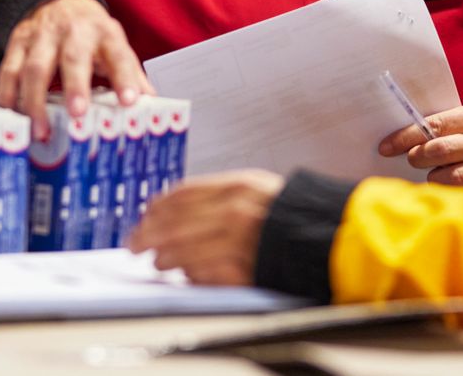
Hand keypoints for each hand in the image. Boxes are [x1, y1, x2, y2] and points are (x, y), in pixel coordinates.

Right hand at [0, 0, 152, 137]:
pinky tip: (13, 115)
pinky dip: (9, 94)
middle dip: (75, 86)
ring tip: (41, 130)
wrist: (57, 0)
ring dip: (35, 101)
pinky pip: (9, 69)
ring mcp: (42, 35)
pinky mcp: (18, 42)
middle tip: (77, 114)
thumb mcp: (115, 45)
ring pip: (35, 67)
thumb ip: (130, 74)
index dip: (124, 77)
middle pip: (73, 57)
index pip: (118, 54)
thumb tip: (151, 104)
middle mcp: (73, 31)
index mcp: (104, 33)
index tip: (129, 101)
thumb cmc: (90, 33)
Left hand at [127, 170, 283, 285]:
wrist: (327, 238)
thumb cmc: (288, 214)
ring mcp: (238, 242)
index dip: (156, 208)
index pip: (181, 194)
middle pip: (174, 225)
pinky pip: (203, 275)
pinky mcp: (243, 270)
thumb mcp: (255, 189)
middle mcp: (235, 212)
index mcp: (237, 186)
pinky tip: (186, 274)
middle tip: (134, 244)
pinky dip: (191, 275)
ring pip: (183, 252)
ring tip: (159, 262)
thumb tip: (173, 209)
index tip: (143, 217)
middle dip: (147, 236)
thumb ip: (218, 195)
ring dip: (165, 259)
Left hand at [378, 102, 462, 204]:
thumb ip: (445, 124)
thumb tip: (403, 139)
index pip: (434, 125)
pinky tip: (456, 183)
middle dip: (417, 157)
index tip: (385, 147)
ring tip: (439, 171)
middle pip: (439, 152)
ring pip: (449, 178)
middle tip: (413, 159)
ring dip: (434, 177)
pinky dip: (453, 191)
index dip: (406, 137)